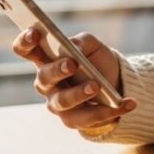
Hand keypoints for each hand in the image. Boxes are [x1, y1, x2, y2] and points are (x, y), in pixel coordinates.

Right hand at [11, 29, 136, 128]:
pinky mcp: (74, 120)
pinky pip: (88, 118)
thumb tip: (74, 47)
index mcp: (46, 60)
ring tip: (97, 86)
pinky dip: (109, 111)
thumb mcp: (92, 45)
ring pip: (63, 101)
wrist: (117, 83)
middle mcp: (47, 83)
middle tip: (72, 63)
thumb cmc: (97, 61)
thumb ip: (81, 41)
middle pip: (43, 77)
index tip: (35, 33)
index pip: (26, 50)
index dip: (25, 41)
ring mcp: (58, 103)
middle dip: (57, 70)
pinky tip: (127, 103)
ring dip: (80, 93)